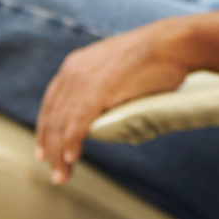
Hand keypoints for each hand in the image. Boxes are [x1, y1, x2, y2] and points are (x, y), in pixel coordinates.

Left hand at [34, 19, 191, 183]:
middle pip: (51, 116)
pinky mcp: (97, 92)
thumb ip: (107, 88)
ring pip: (61, 125)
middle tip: (54, 170)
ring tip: (62, 174)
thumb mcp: (119, 68)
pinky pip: (77, 124)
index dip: (46, 128)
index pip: (52, 102)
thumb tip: (110, 111)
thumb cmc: (156, 56)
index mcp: (76, 64)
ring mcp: (84, 81)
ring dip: (59, 154)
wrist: (173, 44)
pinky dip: (71, 144)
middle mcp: (73, 72)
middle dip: (50, 147)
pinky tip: (71, 158)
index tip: (45, 149)